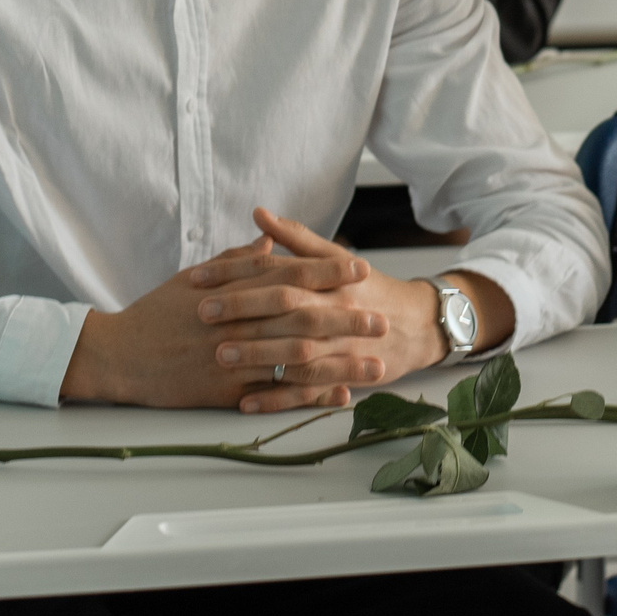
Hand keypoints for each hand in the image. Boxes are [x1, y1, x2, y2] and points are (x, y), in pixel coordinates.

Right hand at [58, 232, 386, 411]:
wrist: (118, 354)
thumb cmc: (157, 311)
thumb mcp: (196, 276)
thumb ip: (237, 260)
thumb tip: (271, 239)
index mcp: (232, 289)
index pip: (288, 275)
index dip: (327, 272)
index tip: (361, 269)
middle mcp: (236, 321)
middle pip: (300, 317)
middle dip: (345, 317)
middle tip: (381, 318)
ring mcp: (232, 357)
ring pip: (294, 359)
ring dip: (338, 361)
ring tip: (373, 362)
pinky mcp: (225, 390)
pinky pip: (274, 394)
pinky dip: (308, 396)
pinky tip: (337, 395)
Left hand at [194, 210, 510, 413]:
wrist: (418, 325)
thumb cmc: (369, 289)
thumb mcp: (336, 259)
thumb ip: (297, 238)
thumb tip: (258, 214)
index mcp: (329, 278)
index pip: (276, 270)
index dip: (236, 273)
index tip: (198, 277)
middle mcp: (335, 310)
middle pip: (286, 308)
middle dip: (243, 309)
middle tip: (202, 312)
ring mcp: (340, 346)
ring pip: (296, 351)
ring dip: (258, 354)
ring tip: (219, 356)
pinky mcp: (344, 377)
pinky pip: (307, 391)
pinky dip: (277, 398)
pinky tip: (245, 401)